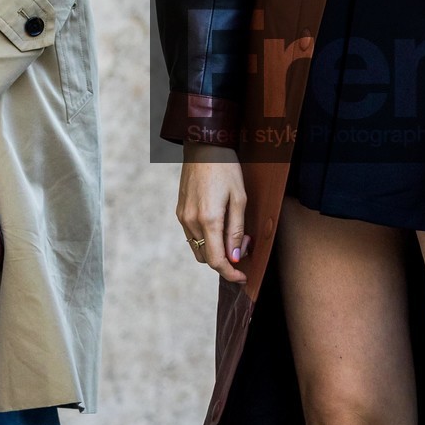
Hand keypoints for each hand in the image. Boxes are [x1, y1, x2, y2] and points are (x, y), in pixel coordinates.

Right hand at [177, 153, 249, 283]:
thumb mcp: (240, 199)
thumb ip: (236, 231)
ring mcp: (183, 217)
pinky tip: (219, 227)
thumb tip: (235, 257)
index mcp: (208, 220)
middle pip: (206, 258)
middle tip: (243, 246)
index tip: (243, 277)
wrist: (204, 147)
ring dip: (214, 251)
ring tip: (232, 235)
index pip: (216, 260)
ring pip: (197, 249)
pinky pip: (192, 236)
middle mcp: (191, 222)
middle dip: (225, 261)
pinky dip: (205, 240)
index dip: (230, 273)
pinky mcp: (180, 212)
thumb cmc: (226, 170)